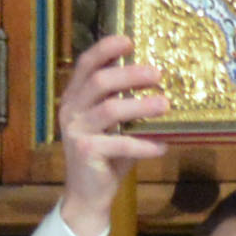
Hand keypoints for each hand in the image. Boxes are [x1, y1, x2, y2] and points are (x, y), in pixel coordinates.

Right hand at [54, 31, 169, 235]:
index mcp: (75, 96)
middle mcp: (70, 109)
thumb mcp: (114, 123)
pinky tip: (162, 145)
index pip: (86, 64)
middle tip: (158, 74)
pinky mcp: (85, 152)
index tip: (130, 40)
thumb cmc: (106, 154)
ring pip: (110, 109)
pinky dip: (144, 144)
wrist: (88, 194)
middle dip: (131, 74)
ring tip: (165, 105)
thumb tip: (158, 77)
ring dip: (141, 106)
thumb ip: (123, 100)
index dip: (106, 49)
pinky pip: (120, 144)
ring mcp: (75, 130)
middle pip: (99, 81)